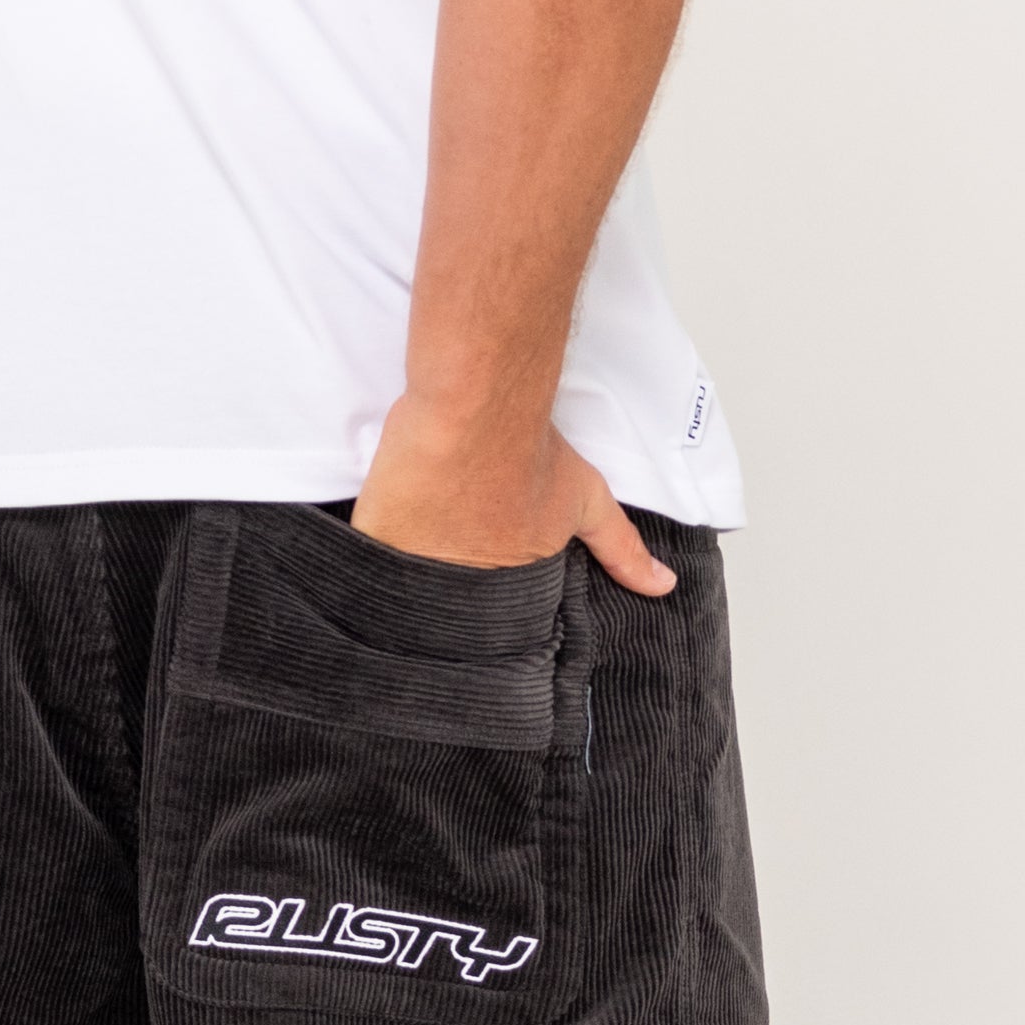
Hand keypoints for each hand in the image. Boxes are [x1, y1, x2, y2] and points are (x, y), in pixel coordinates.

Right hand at [351, 392, 675, 596]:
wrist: (475, 407)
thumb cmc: (526, 444)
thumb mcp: (585, 498)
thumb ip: (620, 547)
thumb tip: (662, 587)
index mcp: (509, 583)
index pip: (491, 617)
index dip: (480, 606)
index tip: (471, 589)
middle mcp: (465, 587)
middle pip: (445, 610)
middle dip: (441, 601)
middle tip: (435, 567)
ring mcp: (417, 570)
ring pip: (403, 595)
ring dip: (399, 591)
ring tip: (396, 575)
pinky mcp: (377, 543)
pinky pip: (366, 568)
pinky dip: (363, 570)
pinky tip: (362, 565)